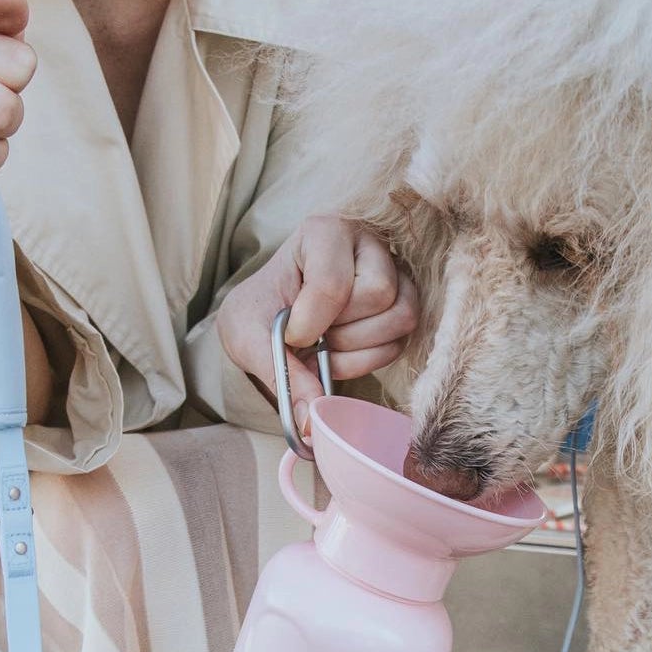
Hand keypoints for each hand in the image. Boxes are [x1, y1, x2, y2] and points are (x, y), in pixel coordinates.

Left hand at [217, 216, 418, 428]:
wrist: (269, 317)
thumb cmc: (259, 313)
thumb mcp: (248, 337)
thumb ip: (278, 373)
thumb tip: (311, 419)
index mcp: (323, 232)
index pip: (334, 282)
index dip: (311, 322)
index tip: (290, 333)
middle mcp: (367, 244)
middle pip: (378, 295)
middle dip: (340, 331)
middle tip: (311, 334)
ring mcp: (394, 273)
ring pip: (399, 318)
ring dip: (356, 347)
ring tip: (325, 343)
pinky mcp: (404, 304)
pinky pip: (401, 342)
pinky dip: (367, 359)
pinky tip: (340, 350)